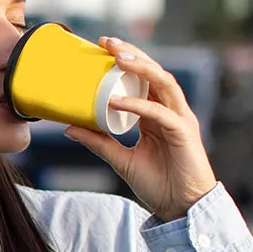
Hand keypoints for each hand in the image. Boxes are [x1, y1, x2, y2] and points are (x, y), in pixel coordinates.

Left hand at [63, 36, 217, 222]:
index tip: (101, 48)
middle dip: (132, 53)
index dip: (126, 61)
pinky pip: (160, 113)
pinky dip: (138, 105)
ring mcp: (180, 120)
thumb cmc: (158, 184)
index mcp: (157, 114)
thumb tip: (68, 126)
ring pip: (163, 83)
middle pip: (154, 73)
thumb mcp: (120, 159)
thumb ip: (98, 141)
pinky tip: (115, 101)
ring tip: (117, 58)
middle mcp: (171, 112)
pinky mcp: (184, 133)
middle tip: (107, 41)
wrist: (180, 209)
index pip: (143, 79)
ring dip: (140, 67)